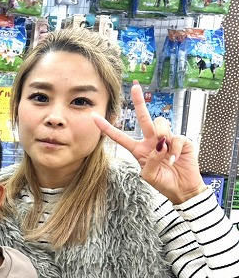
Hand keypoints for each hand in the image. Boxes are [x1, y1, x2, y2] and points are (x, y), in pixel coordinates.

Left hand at [92, 82, 206, 204]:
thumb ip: (150, 161)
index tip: (94, 117)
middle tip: (135, 88)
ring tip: (165, 153)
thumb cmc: (163, 182)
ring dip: (162, 136)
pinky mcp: (182, 141)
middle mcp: (151, 141)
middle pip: (144, 118)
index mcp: (138, 150)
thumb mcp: (149, 175)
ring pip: (161, 125)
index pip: (120, 137)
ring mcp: (167, 140)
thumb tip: (160, 144)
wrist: (182, 189)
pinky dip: (175, 150)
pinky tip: (174, 159)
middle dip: (139, 102)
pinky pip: (177, 139)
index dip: (107, 128)